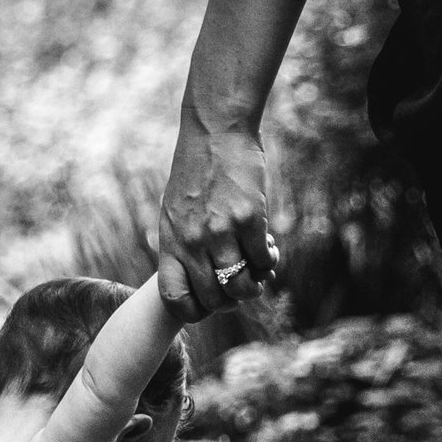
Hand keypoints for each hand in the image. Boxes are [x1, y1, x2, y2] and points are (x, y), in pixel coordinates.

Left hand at [158, 111, 280, 319]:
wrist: (216, 130)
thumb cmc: (197, 171)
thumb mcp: (176, 211)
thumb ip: (186, 246)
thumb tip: (210, 280)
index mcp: (171, 241)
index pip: (174, 299)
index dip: (194, 311)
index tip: (209, 301)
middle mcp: (193, 242)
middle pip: (214, 300)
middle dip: (232, 299)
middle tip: (242, 283)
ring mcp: (221, 232)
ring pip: (243, 287)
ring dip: (256, 283)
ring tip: (258, 267)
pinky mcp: (249, 219)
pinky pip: (263, 260)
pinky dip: (270, 260)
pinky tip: (269, 246)